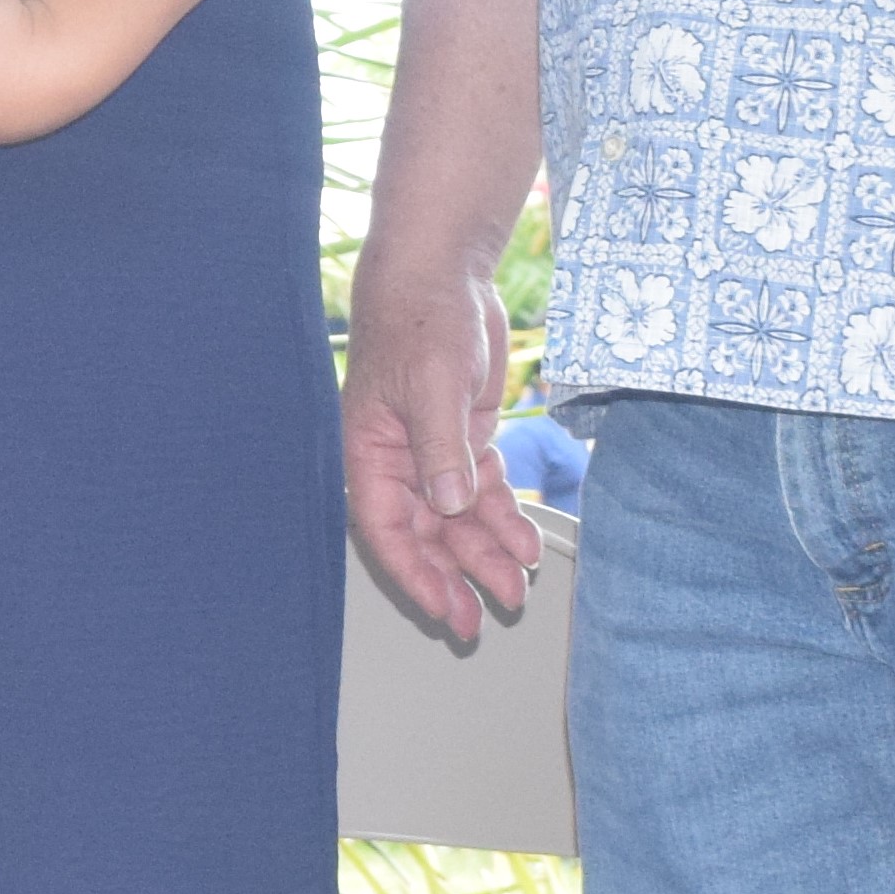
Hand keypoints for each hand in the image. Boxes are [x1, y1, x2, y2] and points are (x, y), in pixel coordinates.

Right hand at [342, 243, 541, 640]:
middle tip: (480, 621)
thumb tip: (451, 508)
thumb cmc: (421, 319)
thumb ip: (441, 450)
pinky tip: (525, 541)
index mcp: (369, 451)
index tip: (442, 609)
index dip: (414, 574)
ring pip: (458, 518)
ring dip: (485, 553)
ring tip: (516, 588)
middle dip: (454, 576)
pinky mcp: (464, 436)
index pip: (387, 528)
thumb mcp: (433, 385)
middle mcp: (399, 459)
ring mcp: (434, 450)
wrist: (446, 272)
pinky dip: (503, 517)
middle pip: (425, 533)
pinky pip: (483, 490)